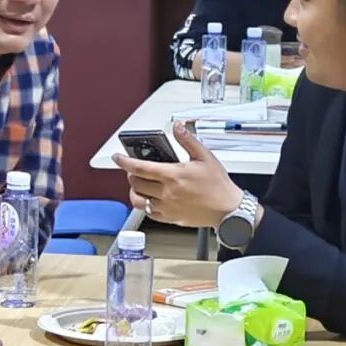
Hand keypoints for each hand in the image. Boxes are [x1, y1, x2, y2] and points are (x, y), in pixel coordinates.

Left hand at [114, 122, 243, 228]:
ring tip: (141, 184)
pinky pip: (148, 212)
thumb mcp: (205, 157)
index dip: (124, 162)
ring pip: (138, 200)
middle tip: (136, 169)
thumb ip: (188, 140)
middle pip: (136, 183)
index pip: (139, 168)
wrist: (228, 210)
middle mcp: (167, 193)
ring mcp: (167, 207)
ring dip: (135, 190)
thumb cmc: (218, 186)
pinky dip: (145, 204)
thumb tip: (177, 126)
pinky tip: (151, 198)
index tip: (118, 157)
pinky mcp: (170, 218)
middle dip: (132, 174)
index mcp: (173, 175)